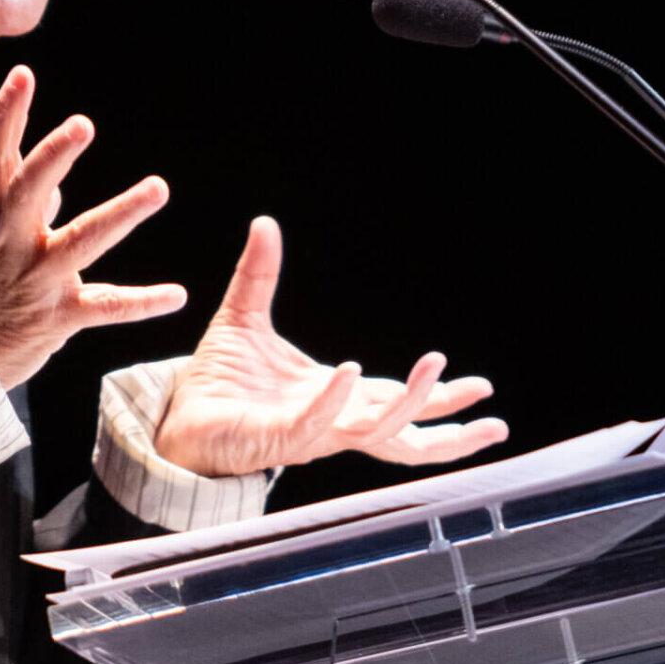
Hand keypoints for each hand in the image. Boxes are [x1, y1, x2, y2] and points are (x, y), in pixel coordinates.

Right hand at [0, 67, 186, 389]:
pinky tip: (177, 295)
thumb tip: (52, 176)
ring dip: (121, 212)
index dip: (6, 114)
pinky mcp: (59, 317)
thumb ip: (21, 199)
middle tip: (84, 124)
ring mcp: (36, 280)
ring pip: (81, 242)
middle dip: (54, 156)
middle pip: (29, 191)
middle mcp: (10, 242)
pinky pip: (107, 307)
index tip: (23, 74)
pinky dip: (143, 302)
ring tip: (158, 187)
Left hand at [153, 216, 507, 477]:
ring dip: (408, 405)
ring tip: (436, 372)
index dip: (441, 399)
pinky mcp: (276, 439)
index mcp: (336, 400)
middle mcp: (331, 424)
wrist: (174, 417)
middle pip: (404, 434)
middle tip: (491, 417)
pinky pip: (314, 426)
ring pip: (374, 433)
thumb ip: (260, 275)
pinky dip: (335, 403)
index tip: (481, 389)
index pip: (399, 403)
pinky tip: (350, 375)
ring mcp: (309, 434)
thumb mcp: (244, 318)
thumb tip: (265, 224)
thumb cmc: (216, 383)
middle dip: (449, 426)